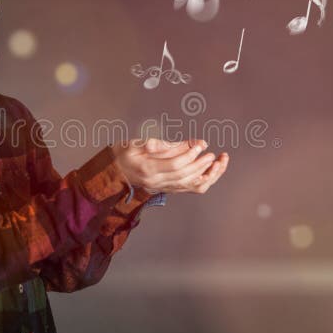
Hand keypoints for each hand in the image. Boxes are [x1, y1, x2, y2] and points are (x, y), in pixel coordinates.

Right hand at [111, 138, 229, 193]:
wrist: (113, 172)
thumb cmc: (123, 154)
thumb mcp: (135, 144)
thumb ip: (157, 144)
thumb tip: (181, 143)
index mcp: (147, 170)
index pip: (173, 165)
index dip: (188, 155)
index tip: (200, 145)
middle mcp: (156, 182)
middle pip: (184, 176)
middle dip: (201, 165)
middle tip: (213, 155)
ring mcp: (162, 188)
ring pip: (189, 185)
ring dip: (207, 175)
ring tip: (219, 163)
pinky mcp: (167, 189)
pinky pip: (188, 189)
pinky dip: (202, 180)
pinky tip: (212, 171)